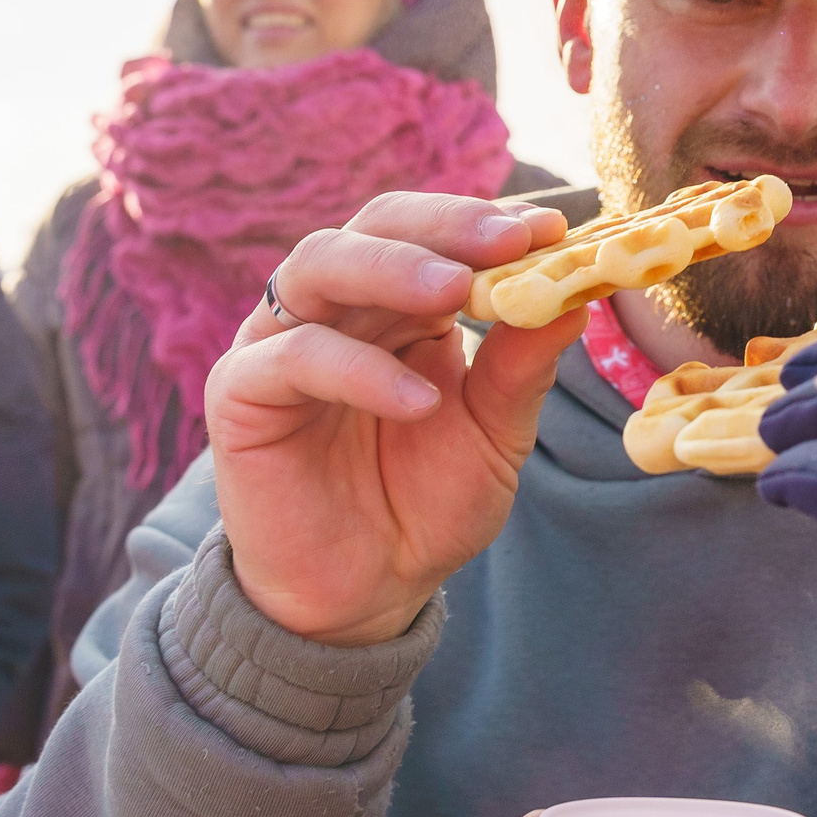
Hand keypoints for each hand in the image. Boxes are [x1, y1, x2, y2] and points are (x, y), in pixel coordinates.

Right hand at [206, 193, 579, 646]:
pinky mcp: (243, 394)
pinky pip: (294, 357)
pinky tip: (419, 400)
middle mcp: (336, 308)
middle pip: (376, 227)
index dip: (487, 222)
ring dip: (393, 268)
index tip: (552, 229)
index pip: (433, 233)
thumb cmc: (426, 504)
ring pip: (320, 265)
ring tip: (456, 290)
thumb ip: (522, 367)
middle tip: (510, 240)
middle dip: (446, 227)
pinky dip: (359, 369)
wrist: (365, 594)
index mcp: (398, 305)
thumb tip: (574, 295)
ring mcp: (281, 342)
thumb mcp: (494, 434)